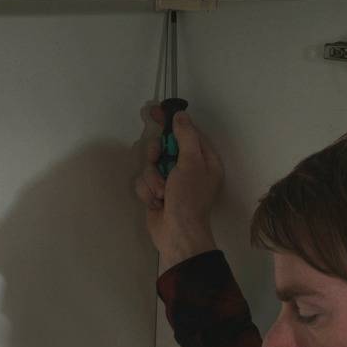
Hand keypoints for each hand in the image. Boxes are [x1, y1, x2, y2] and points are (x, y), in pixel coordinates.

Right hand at [134, 105, 223, 270]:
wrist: (177, 234)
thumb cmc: (189, 198)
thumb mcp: (191, 163)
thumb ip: (185, 137)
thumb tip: (180, 115)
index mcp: (203, 159)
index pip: (186, 131)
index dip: (171, 122)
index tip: (155, 112)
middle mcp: (187, 168)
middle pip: (163, 146)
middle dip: (156, 156)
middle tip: (158, 162)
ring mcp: (170, 181)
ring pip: (150, 165)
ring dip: (152, 179)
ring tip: (161, 194)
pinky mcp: (156, 193)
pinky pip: (144, 182)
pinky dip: (147, 192)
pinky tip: (156, 203)